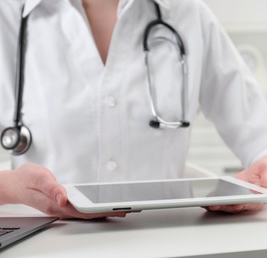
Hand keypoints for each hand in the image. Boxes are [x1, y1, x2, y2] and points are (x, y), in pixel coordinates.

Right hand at [2, 163, 127, 218]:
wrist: (14, 183)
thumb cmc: (26, 180)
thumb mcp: (38, 178)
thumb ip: (51, 188)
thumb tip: (64, 197)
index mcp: (56, 204)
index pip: (84, 211)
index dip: (101, 211)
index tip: (116, 209)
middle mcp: (61, 208)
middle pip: (89, 213)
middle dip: (108, 212)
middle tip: (127, 208)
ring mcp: (62, 207)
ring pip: (87, 211)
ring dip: (104, 210)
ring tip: (121, 207)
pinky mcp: (63, 203)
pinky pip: (82, 207)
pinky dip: (95, 206)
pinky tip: (104, 205)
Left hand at [206, 160, 266, 213]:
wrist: (264, 170)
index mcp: (259, 199)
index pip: (249, 204)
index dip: (241, 204)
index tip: (234, 204)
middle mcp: (248, 202)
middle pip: (235, 207)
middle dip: (224, 206)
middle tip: (213, 204)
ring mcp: (239, 200)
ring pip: (227, 205)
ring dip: (216, 205)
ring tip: (205, 202)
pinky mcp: (232, 196)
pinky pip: (223, 199)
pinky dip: (214, 199)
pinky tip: (205, 198)